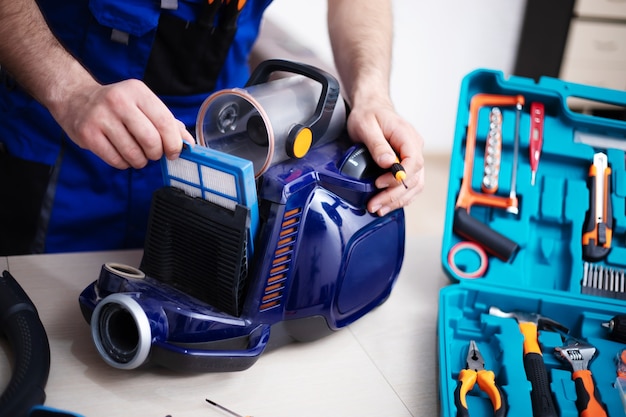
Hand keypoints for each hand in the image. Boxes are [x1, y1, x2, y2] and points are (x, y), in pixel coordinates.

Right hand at [51, 78, 193, 168]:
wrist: (75, 99)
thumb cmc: (118, 105)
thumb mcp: (143, 105)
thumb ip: (168, 122)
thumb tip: (189, 143)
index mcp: (138, 91)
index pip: (164, 121)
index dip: (174, 143)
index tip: (174, 152)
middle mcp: (118, 101)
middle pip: (150, 140)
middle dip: (156, 154)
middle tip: (153, 154)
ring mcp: (100, 117)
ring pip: (133, 153)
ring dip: (140, 161)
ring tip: (138, 155)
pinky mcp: (87, 134)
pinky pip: (116, 160)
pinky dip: (124, 164)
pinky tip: (123, 155)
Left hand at [346, 97, 424, 215]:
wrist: (371, 107)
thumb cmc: (369, 114)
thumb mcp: (366, 125)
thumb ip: (377, 144)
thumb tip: (387, 162)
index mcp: (408, 137)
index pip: (413, 162)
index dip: (397, 177)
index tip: (379, 183)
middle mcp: (414, 148)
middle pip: (414, 179)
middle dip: (394, 195)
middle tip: (374, 205)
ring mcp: (412, 157)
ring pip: (414, 186)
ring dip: (397, 200)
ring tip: (378, 208)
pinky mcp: (405, 164)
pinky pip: (409, 185)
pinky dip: (398, 197)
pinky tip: (386, 204)